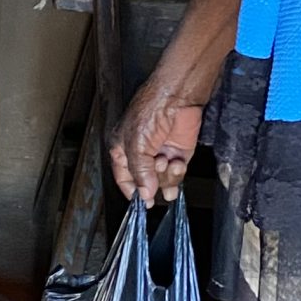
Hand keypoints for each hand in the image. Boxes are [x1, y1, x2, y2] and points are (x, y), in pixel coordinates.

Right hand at [109, 84, 203, 201]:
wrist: (178, 97)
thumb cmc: (150, 109)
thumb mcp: (136, 144)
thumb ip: (139, 172)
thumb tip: (145, 195)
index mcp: (122, 150)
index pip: (124, 179)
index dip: (132, 191)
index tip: (141, 202)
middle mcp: (141, 155)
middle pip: (145, 183)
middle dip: (152, 180)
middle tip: (155, 166)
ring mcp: (160, 155)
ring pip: (162, 182)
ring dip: (166, 176)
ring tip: (166, 159)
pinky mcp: (178, 154)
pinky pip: (177, 175)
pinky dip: (178, 172)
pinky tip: (177, 161)